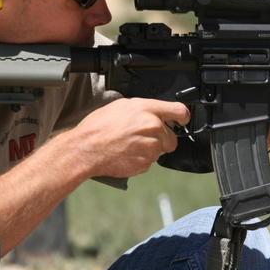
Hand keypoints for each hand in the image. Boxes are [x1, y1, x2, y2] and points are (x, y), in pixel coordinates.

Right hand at [71, 98, 190, 178]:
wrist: (86, 149)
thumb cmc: (98, 127)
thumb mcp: (121, 106)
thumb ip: (143, 108)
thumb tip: (153, 112)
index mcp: (148, 110)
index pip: (179, 111)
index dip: (183, 117)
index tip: (182, 120)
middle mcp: (153, 128)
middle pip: (171, 137)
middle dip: (161, 138)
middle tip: (141, 137)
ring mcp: (151, 147)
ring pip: (160, 150)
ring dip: (150, 149)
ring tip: (129, 145)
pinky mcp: (146, 163)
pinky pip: (150, 162)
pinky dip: (141, 159)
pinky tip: (126, 154)